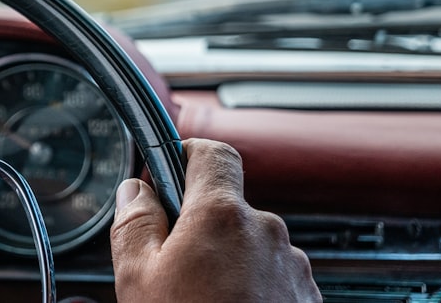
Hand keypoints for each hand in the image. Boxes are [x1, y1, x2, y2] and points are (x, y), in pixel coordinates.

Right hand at [110, 138, 321, 301]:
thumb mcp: (138, 278)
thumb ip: (134, 222)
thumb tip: (135, 191)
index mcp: (222, 214)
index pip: (210, 152)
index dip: (183, 155)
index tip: (165, 174)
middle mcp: (266, 232)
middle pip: (226, 206)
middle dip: (198, 226)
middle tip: (170, 266)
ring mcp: (292, 268)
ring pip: (249, 245)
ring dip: (227, 263)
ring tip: (201, 301)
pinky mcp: (306, 299)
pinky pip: (271, 278)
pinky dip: (250, 289)